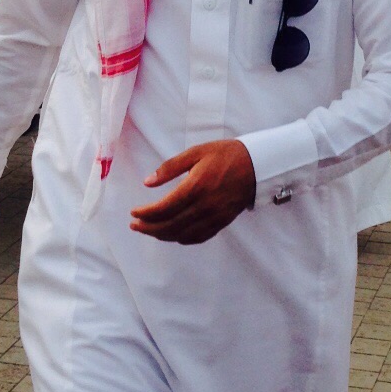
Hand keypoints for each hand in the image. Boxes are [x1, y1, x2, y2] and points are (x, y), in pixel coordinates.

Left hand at [130, 140, 255, 244]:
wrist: (256, 164)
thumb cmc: (225, 154)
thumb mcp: (196, 152)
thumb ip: (170, 167)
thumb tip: (148, 182)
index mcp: (196, 186)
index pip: (164, 208)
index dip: (146, 214)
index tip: (133, 213)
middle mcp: (205, 206)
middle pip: (170, 225)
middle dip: (149, 228)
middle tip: (135, 225)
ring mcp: (214, 217)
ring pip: (182, 235)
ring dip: (162, 235)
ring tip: (149, 230)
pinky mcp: (222, 222)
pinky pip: (198, 237)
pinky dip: (181, 239)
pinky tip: (172, 234)